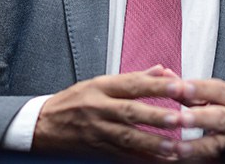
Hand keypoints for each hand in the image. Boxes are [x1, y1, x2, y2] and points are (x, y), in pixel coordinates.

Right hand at [32, 65, 182, 158]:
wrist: (43, 125)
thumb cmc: (73, 101)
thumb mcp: (99, 82)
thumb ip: (134, 77)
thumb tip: (162, 70)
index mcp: (102, 87)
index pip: (133, 84)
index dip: (157, 85)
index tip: (179, 86)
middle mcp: (100, 108)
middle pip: (131, 111)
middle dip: (157, 116)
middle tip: (180, 118)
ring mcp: (98, 131)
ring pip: (128, 137)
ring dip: (153, 143)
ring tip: (175, 146)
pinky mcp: (98, 149)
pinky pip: (123, 155)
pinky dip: (142, 159)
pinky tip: (159, 161)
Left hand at [167, 78, 224, 159]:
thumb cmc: (224, 108)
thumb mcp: (209, 96)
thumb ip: (187, 88)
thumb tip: (165, 75)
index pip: (219, 90)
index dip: (201, 88)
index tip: (182, 87)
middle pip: (221, 116)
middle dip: (201, 117)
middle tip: (182, 118)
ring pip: (218, 142)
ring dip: (197, 144)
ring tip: (179, 146)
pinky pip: (213, 156)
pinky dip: (197, 156)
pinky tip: (182, 155)